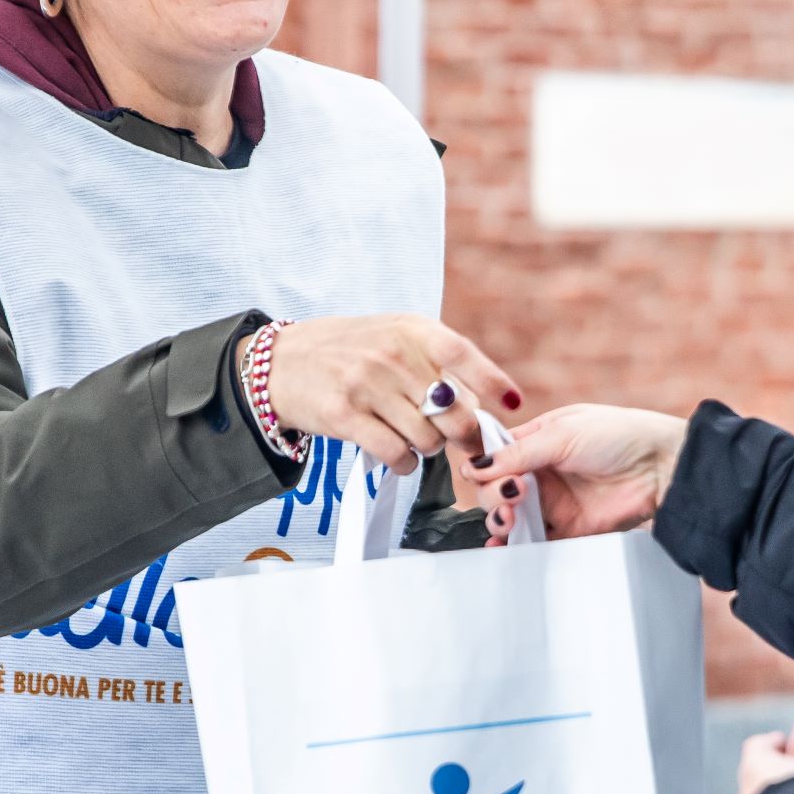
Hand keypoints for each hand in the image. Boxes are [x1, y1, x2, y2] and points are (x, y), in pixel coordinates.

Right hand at [252, 315, 520, 474]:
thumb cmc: (348, 352)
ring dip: (429, 449)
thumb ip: (435, 362)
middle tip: (460, 441)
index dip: (492, 380)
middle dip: (463, 434)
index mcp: (409, 330)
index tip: (513, 402)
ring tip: (415, 440)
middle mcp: (391, 354)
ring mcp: (366, 384)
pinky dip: (405, 463)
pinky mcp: (344, 415)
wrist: (280, 363)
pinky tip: (399, 457)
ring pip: (427, 437)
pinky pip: (396, 453)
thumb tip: (483, 403)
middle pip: (452, 410)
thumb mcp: (393, 337)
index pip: (461, 353)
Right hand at [473, 405, 687, 544]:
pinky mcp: (568, 529)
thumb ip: (518, 453)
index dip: (482, 466)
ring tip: (509, 517)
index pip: (494, 456)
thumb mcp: (563, 434)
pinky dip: (513, 545)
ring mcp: (552, 503)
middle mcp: (540, 473)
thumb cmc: (618, 435)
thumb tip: (474, 467)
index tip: (483, 472)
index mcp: (536, 442)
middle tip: (512, 492)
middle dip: (493, 494)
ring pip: (509, 516)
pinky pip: (534, 542)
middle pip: (496, 489)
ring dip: (498, 518)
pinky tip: (503, 544)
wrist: (661, 466)